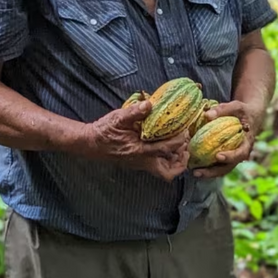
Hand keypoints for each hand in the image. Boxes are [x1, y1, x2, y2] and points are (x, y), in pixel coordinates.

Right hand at [75, 101, 189, 182]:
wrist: (90, 143)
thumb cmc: (104, 131)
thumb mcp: (118, 118)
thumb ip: (134, 112)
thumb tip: (149, 104)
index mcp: (140, 151)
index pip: (165, 150)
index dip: (178, 141)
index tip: (185, 131)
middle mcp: (142, 161)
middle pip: (168, 173)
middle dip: (181, 162)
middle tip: (186, 147)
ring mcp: (141, 164)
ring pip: (164, 171)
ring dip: (175, 161)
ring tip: (181, 146)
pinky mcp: (139, 162)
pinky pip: (158, 165)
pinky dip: (166, 158)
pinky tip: (167, 143)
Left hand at [192, 100, 262, 178]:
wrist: (249, 116)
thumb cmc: (243, 112)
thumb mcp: (236, 107)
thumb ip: (223, 109)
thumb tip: (207, 115)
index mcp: (246, 143)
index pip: (240, 154)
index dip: (230, 157)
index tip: (218, 156)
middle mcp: (240, 153)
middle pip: (228, 167)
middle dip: (213, 172)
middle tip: (198, 172)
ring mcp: (232, 156)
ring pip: (221, 168)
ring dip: (208, 172)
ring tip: (194, 172)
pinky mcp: (225, 155)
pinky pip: (217, 164)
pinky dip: (207, 166)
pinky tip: (194, 165)